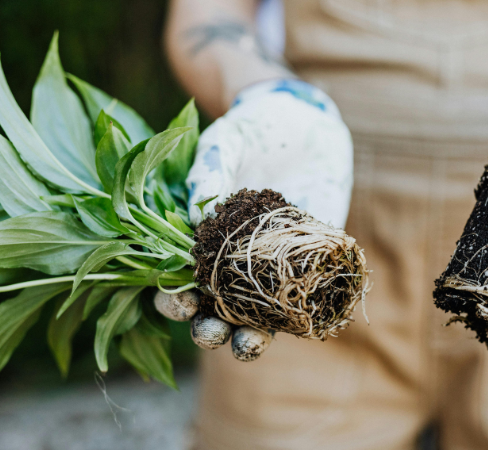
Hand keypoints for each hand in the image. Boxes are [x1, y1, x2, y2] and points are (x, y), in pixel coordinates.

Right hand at [156, 79, 353, 359]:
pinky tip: (303, 320)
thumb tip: (196, 215)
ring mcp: (274, 266)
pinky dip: (305, 313)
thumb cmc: (251, 131)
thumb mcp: (226, 144)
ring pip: (259, 317)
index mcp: (200, 242)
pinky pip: (308, 295)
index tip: (181, 303)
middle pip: (216, 312)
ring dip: (252, 338)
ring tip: (251, 343)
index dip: (174, 302)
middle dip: (211, 331)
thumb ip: (210, 173)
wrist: (305, 121)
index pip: (178, 283)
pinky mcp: (313, 260)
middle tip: (214, 332)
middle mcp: (234, 263)